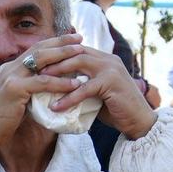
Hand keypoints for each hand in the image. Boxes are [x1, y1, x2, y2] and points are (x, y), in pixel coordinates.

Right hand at [0, 33, 88, 148]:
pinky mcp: (15, 89)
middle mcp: (10, 68)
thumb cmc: (2, 120)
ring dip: (64, 56)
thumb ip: (30, 90)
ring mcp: (11, 77)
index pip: (34, 49)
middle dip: (61, 42)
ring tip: (82, 54)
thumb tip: (49, 90)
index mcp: (10, 68)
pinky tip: (75, 84)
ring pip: (42, 60)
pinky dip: (61, 82)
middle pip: (39, 48)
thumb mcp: (17, 99)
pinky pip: (43, 82)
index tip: (70, 39)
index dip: (53, 42)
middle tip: (80, 38)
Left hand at [31, 38, 157, 138]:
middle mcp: (108, 59)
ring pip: (79, 62)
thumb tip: (57, 89)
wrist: (138, 122)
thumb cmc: (116, 110)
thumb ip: (81, 85)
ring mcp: (111, 68)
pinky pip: (85, 88)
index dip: (57, 54)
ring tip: (40, 81)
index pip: (76, 49)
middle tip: (34, 68)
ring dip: (58, 71)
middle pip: (75, 51)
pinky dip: (69, 97)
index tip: (38, 62)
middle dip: (54, 58)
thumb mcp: (95, 94)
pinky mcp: (111, 83)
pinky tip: (56, 106)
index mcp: (103, 59)